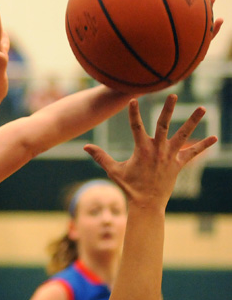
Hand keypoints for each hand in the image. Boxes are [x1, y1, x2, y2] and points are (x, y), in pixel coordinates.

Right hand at [83, 95, 216, 208]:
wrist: (147, 204)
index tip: (134, 99)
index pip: (136, 126)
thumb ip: (100, 156)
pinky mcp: (179, 164)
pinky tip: (215, 137)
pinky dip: (204, 145)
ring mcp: (170, 156)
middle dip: (168, 109)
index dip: (134, 113)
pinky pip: (193, 153)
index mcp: (142, 149)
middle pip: (164, 125)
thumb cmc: (129, 187)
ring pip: (184, 135)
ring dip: (193, 121)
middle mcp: (158, 150)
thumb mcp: (113, 171)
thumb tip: (84, 146)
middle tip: (173, 95)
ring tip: (202, 108)